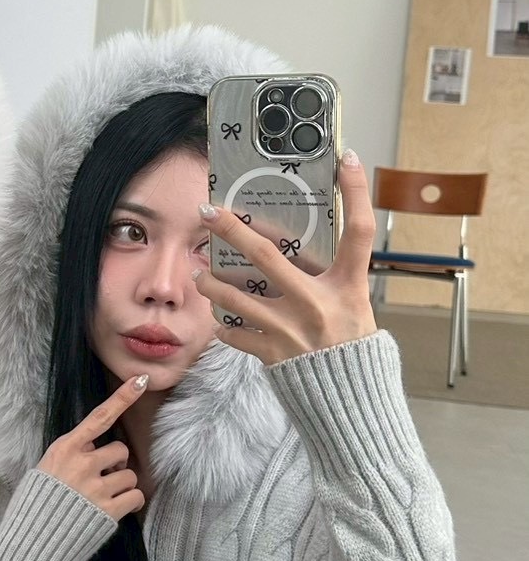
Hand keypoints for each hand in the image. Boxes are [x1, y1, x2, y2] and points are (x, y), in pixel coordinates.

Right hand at [37, 376, 148, 519]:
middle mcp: (81, 464)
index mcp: (64, 449)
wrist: (30, 541)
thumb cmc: (36, 505)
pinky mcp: (107, 511)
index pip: (98, 417)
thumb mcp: (45, 469)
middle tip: (104, 478)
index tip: (140, 380)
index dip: (121, 398)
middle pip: (120, 451)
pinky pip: (135, 497)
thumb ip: (72, 456)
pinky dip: (131, 503)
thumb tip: (97, 452)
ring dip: (123, 486)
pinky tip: (117, 509)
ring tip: (103, 498)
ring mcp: (95, 487)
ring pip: (130, 476)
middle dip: (117, 464)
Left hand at [192, 149, 378, 365]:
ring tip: (201, 275)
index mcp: (348, 286)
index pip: (360, 230)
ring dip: (211, 283)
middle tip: (207, 211)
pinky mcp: (272, 354)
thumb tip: (306, 248)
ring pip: (233, 297)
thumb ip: (333, 277)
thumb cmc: (352, 349)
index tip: (346, 158)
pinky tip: (221, 321)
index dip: (356, 192)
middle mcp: (318, 303)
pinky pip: (235, 334)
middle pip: (266, 255)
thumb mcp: (355, 306)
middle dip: (230, 229)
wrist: (351, 403)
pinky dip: (225, 327)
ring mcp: (290, 329)